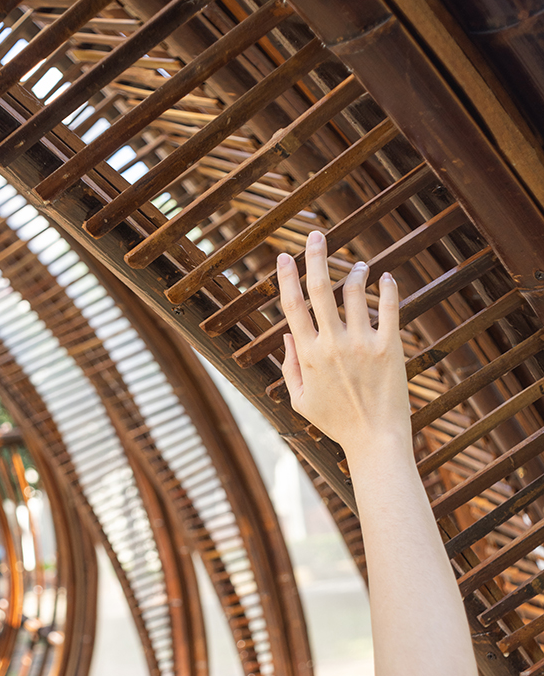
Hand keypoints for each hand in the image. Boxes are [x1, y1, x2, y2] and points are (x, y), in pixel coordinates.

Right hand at [277, 231, 410, 462]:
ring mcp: (362, 344)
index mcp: (308, 355)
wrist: (375, 439)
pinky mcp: (390, 348)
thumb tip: (287, 335)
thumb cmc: (336, 423)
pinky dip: (387, 288)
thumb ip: (289, 367)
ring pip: (353, 294)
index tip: (285, 257)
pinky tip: (385, 278)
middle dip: (316, 258)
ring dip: (354, 273)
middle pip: (320, 290)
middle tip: (316, 235)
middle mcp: (333, 344)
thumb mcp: (301, 400)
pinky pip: (389, 308)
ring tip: (358, 267)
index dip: (287, 278)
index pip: (293, 307)